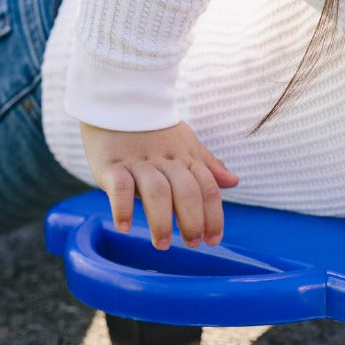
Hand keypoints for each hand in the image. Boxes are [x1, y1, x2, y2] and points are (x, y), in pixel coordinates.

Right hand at [79, 121, 238, 249]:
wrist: (117, 101)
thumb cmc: (154, 130)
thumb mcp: (185, 144)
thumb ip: (207, 165)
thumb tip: (234, 182)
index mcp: (186, 157)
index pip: (207, 188)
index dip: (213, 215)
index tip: (213, 240)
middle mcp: (166, 160)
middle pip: (186, 190)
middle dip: (192, 220)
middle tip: (192, 244)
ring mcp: (138, 162)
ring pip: (157, 191)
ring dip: (161, 220)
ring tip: (162, 243)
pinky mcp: (110, 164)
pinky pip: (121, 186)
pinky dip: (123, 207)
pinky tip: (124, 226)